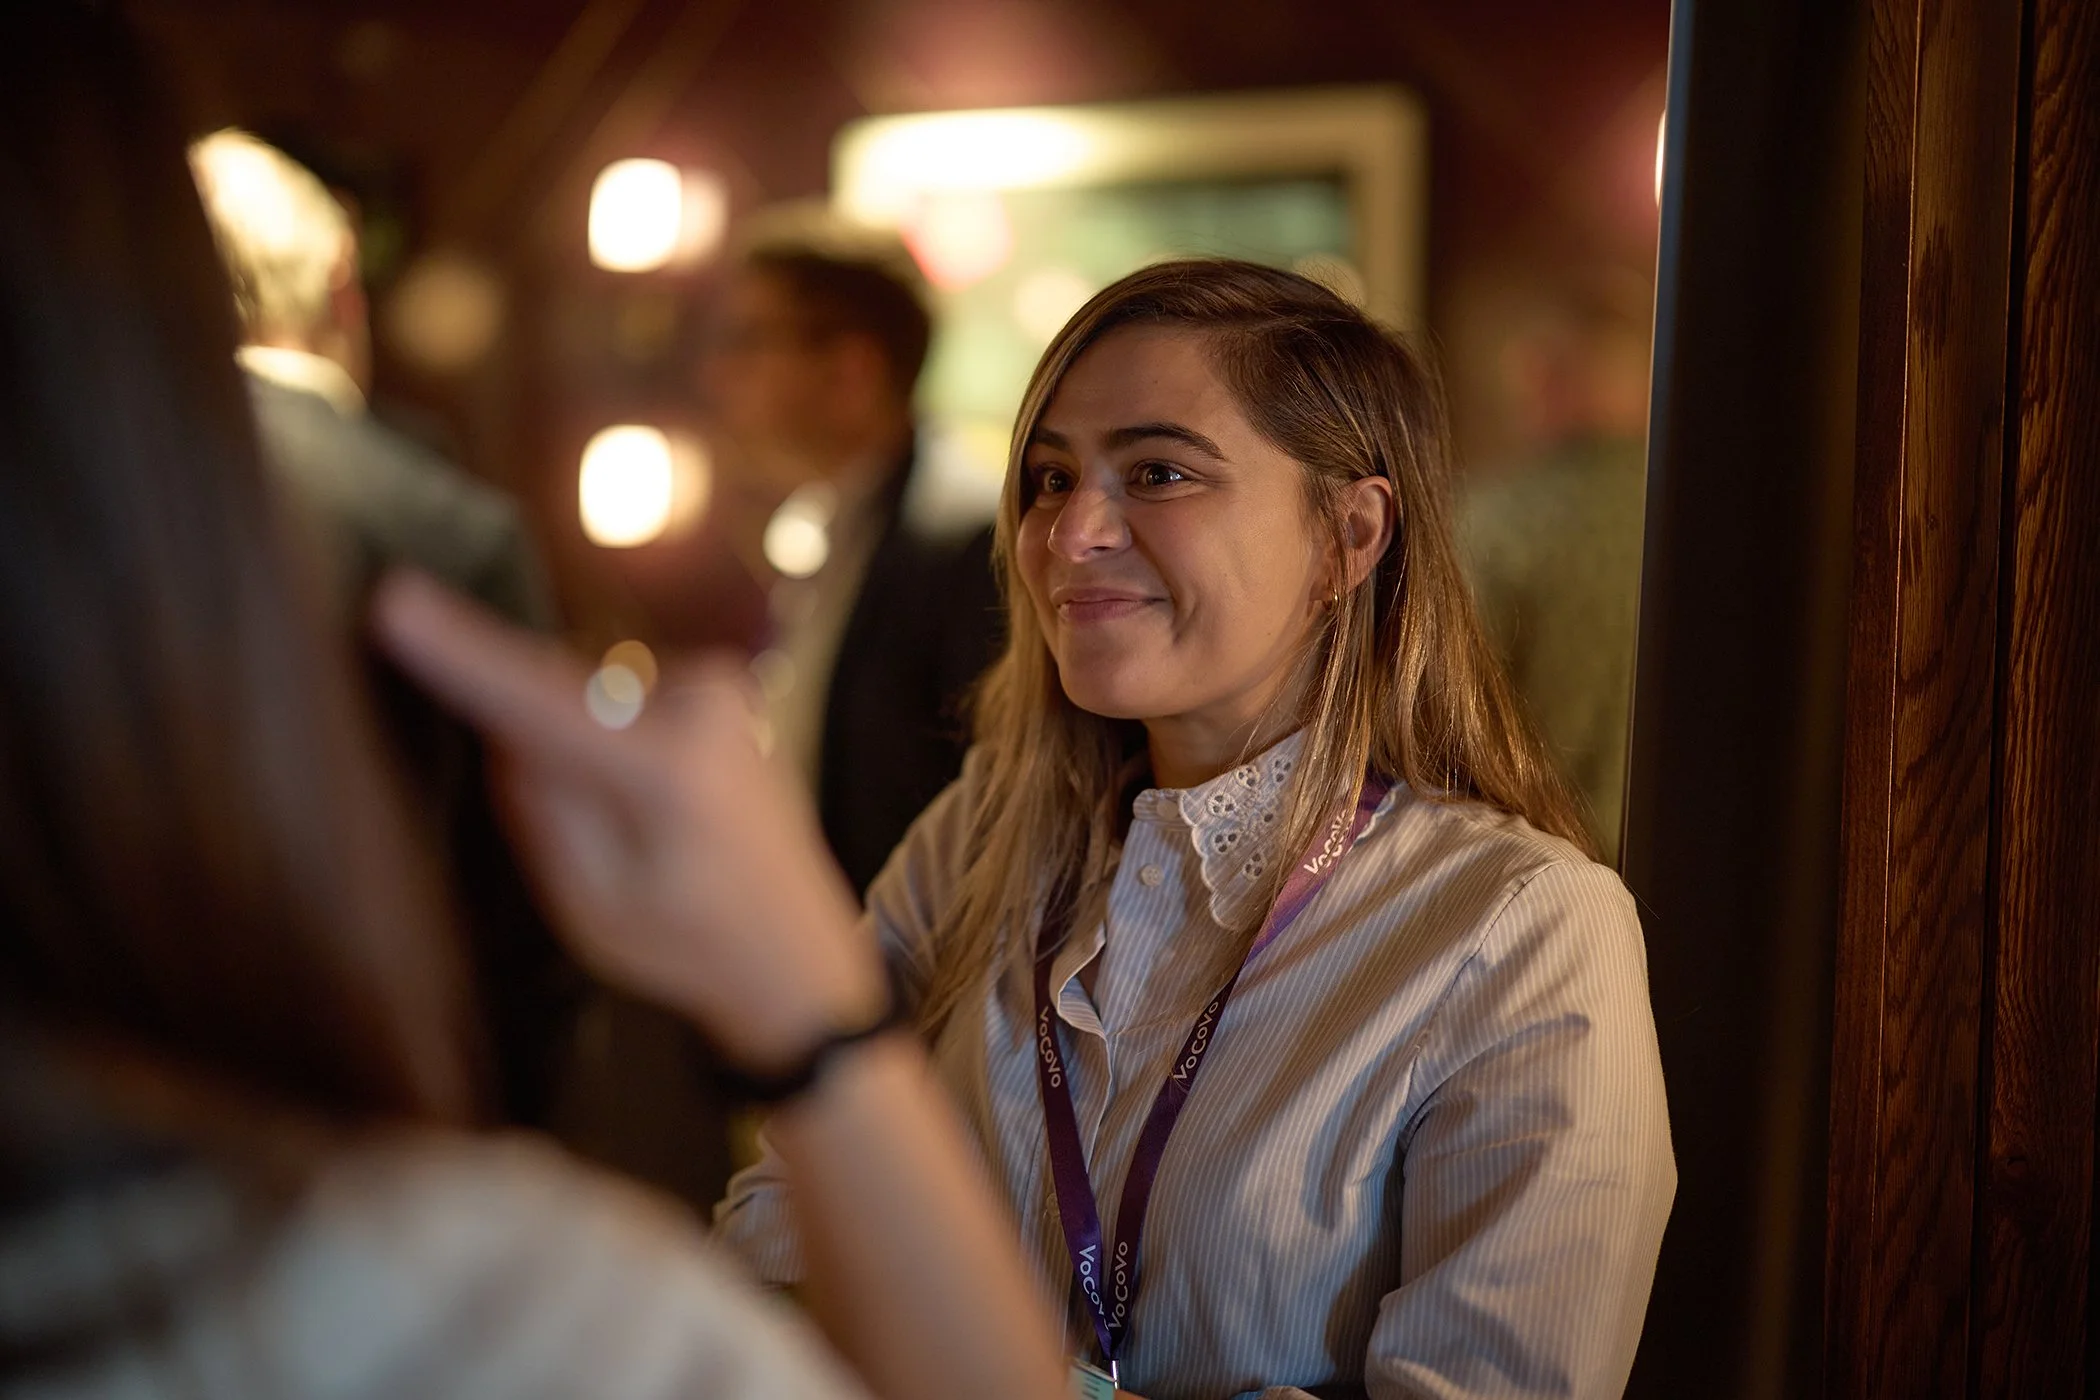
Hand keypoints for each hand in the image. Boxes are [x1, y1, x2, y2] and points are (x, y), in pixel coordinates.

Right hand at [369, 572, 882, 1070]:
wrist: (797, 950)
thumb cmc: (687, 944)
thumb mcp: (588, 901)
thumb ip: (537, 805)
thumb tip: (504, 727)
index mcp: (667, 770)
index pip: (535, 698)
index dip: (458, 651)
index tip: (392, 601)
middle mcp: (702, 706)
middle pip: (558, 696)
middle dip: (529, 743)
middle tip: (592, 836)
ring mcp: (720, 689)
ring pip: (589, 700)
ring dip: (576, 749)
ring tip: (636, 835)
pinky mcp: (721, 687)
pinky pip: (621, 702)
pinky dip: (609, 743)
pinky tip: (652, 809)